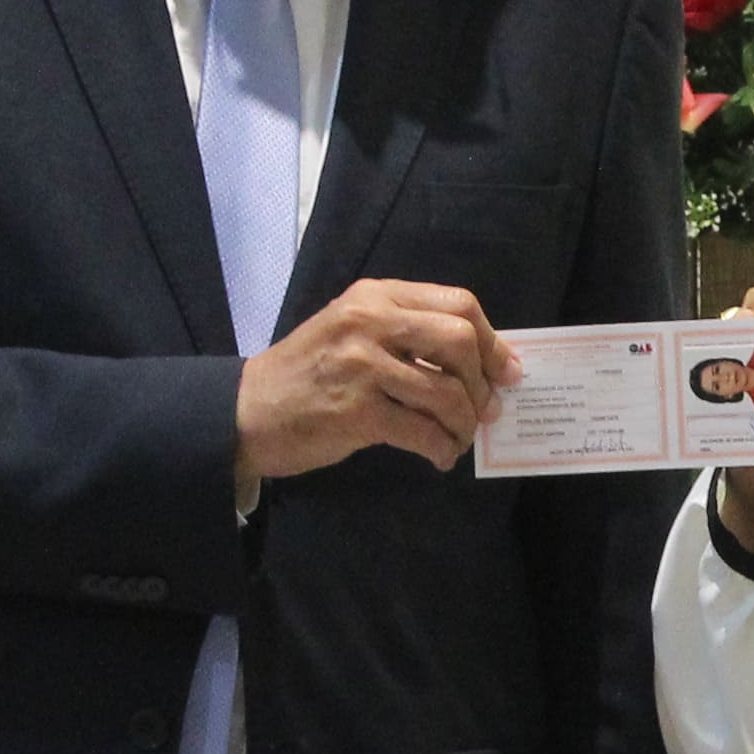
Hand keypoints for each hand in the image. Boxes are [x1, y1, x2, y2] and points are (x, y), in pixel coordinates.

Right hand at [243, 279, 514, 483]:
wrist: (247, 411)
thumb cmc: (309, 373)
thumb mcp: (354, 332)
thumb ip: (407, 335)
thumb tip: (480, 363)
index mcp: (376, 296)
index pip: (458, 304)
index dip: (492, 342)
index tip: (506, 372)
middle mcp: (370, 322)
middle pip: (459, 341)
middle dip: (482, 383)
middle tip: (484, 411)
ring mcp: (362, 366)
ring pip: (446, 392)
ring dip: (463, 425)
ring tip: (457, 440)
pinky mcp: (356, 412)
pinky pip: (422, 431)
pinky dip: (442, 449)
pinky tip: (439, 457)